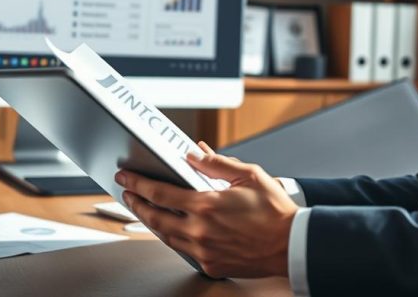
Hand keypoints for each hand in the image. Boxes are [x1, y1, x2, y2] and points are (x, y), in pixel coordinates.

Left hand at [115, 141, 298, 278]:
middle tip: (127, 193)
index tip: (126, 177)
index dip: (138, 184)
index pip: (160, 193)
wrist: (291, 244)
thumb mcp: (248, 175)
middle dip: (136, 204)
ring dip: (151, 222)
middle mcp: (200, 231)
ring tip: (145, 209)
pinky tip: (172, 228)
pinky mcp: (211, 265)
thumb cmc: (275, 212)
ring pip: (166, 237)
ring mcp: (204, 250)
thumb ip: (217, 164)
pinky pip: (183, 250)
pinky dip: (173, 237)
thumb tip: (194, 153)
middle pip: (155, 218)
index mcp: (207, 205)